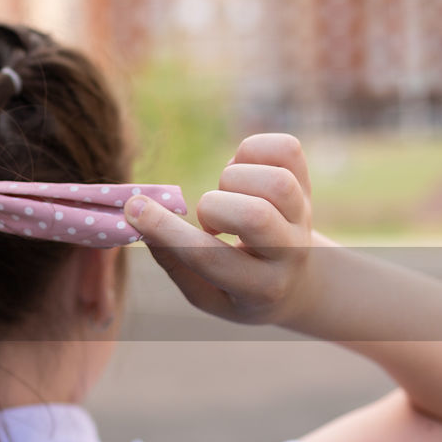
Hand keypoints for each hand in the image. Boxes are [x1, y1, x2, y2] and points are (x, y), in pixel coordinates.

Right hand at [123, 133, 315, 325]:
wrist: (296, 282)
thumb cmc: (236, 287)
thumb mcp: (203, 292)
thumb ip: (173, 260)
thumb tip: (136, 215)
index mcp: (260, 289)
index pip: (209, 257)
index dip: (166, 229)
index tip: (134, 208)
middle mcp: (290, 252)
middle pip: (254, 215)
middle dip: (213, 208)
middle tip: (210, 223)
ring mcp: (303, 215)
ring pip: (275, 182)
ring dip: (234, 179)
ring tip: (228, 195)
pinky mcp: (307, 183)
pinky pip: (286, 149)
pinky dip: (252, 150)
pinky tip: (242, 171)